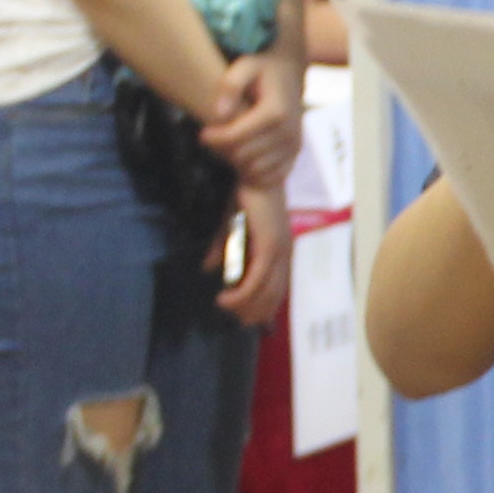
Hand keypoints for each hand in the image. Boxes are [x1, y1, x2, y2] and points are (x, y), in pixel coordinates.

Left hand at [203, 54, 302, 189]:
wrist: (289, 71)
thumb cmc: (262, 67)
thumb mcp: (244, 65)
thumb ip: (230, 84)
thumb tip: (220, 113)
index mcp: (276, 111)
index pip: (236, 137)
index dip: (214, 138)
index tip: (202, 134)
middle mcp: (289, 131)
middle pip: (244, 156)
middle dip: (224, 150)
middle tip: (213, 138)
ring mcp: (294, 145)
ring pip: (256, 170)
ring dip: (238, 162)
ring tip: (227, 145)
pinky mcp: (295, 153)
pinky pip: (273, 177)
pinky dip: (255, 173)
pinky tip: (243, 157)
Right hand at [218, 184, 293, 324]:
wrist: (254, 172)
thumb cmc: (245, 195)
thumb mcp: (231, 226)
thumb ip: (223, 247)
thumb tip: (209, 268)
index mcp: (281, 250)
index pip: (277, 289)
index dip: (262, 308)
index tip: (244, 320)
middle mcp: (285, 254)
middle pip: (272, 296)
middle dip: (252, 312)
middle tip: (231, 317)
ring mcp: (279, 252)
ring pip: (265, 293)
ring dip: (244, 305)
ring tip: (223, 306)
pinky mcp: (269, 247)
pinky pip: (256, 281)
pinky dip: (241, 294)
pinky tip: (224, 298)